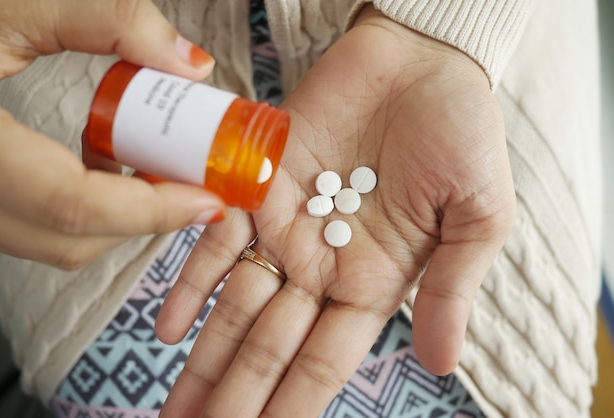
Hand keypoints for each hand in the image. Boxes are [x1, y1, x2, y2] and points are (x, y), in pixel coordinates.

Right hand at [0, 0, 224, 267]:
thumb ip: (108, 20)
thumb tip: (190, 65)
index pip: (73, 205)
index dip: (152, 210)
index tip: (210, 200)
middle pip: (67, 238)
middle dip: (142, 218)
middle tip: (190, 181)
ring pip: (49, 240)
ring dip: (114, 215)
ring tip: (153, 167)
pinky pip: (31, 223)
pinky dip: (80, 206)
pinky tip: (101, 161)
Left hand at [156, 6, 515, 416]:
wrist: (420, 63)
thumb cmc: (461, 134)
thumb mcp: (478, 219)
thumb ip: (451, 290)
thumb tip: (442, 364)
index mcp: (373, 283)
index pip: (322, 363)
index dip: (290, 408)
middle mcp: (322, 265)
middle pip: (268, 347)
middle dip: (234, 398)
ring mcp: (287, 228)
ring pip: (235, 307)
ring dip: (204, 358)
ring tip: (176, 408)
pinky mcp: (259, 184)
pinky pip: (217, 241)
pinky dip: (191, 281)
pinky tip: (168, 328)